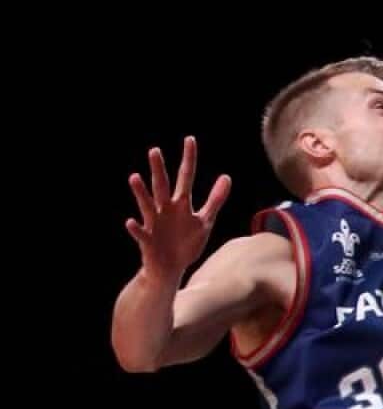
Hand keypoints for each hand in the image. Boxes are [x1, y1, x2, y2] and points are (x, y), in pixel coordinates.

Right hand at [126, 136, 230, 279]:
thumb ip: (215, 199)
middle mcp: (165, 210)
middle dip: (159, 170)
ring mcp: (155, 224)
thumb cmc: (187, 243)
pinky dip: (135, 228)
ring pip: (147, 205)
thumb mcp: (205, 220)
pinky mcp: (148, 241)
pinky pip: (140, 233)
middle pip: (162, 186)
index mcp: (181, 204)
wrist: (171, 269)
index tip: (190, 139)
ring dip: (141, 192)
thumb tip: (226, 177)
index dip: (189, 159)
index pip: (186, 177)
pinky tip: (130, 222)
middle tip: (155, 151)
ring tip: (135, 177)